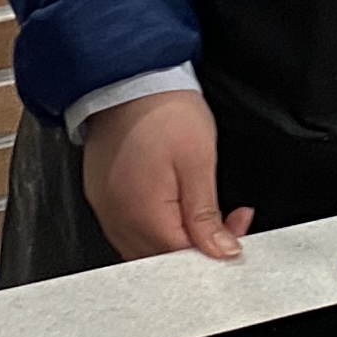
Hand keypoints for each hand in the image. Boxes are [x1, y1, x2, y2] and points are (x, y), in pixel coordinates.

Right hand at [80, 89, 250, 262]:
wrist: (128, 77)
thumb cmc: (163, 111)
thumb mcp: (198, 161)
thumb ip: (206, 214)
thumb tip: (220, 250)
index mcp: (143, 214)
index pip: (181, 259)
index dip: (212, 251)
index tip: (235, 230)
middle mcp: (118, 220)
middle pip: (160, 259)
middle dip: (196, 246)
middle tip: (225, 219)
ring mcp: (106, 210)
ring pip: (143, 249)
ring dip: (175, 237)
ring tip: (198, 207)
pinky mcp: (101, 198)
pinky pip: (128, 230)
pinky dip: (153, 226)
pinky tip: (171, 206)